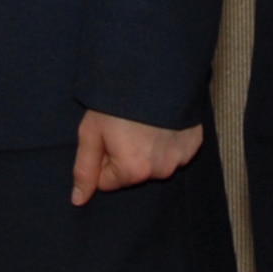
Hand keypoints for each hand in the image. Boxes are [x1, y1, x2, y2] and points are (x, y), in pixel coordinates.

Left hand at [71, 111, 203, 204]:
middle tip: (123, 126)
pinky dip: (167, 140)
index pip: (107, 181)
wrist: (151, 71)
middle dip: (124, 155)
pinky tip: (160, 121)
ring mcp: (180, 158)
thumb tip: (79, 200)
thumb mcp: (91, 132)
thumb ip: (84, 169)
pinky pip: (174, 151)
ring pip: (154, 163)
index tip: (105, 135)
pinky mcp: (193, 143)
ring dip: (146, 148)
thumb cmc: (116, 101)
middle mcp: (160, 170)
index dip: (101, 158)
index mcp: (133, 170)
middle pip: (132, 173)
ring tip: (142, 121)